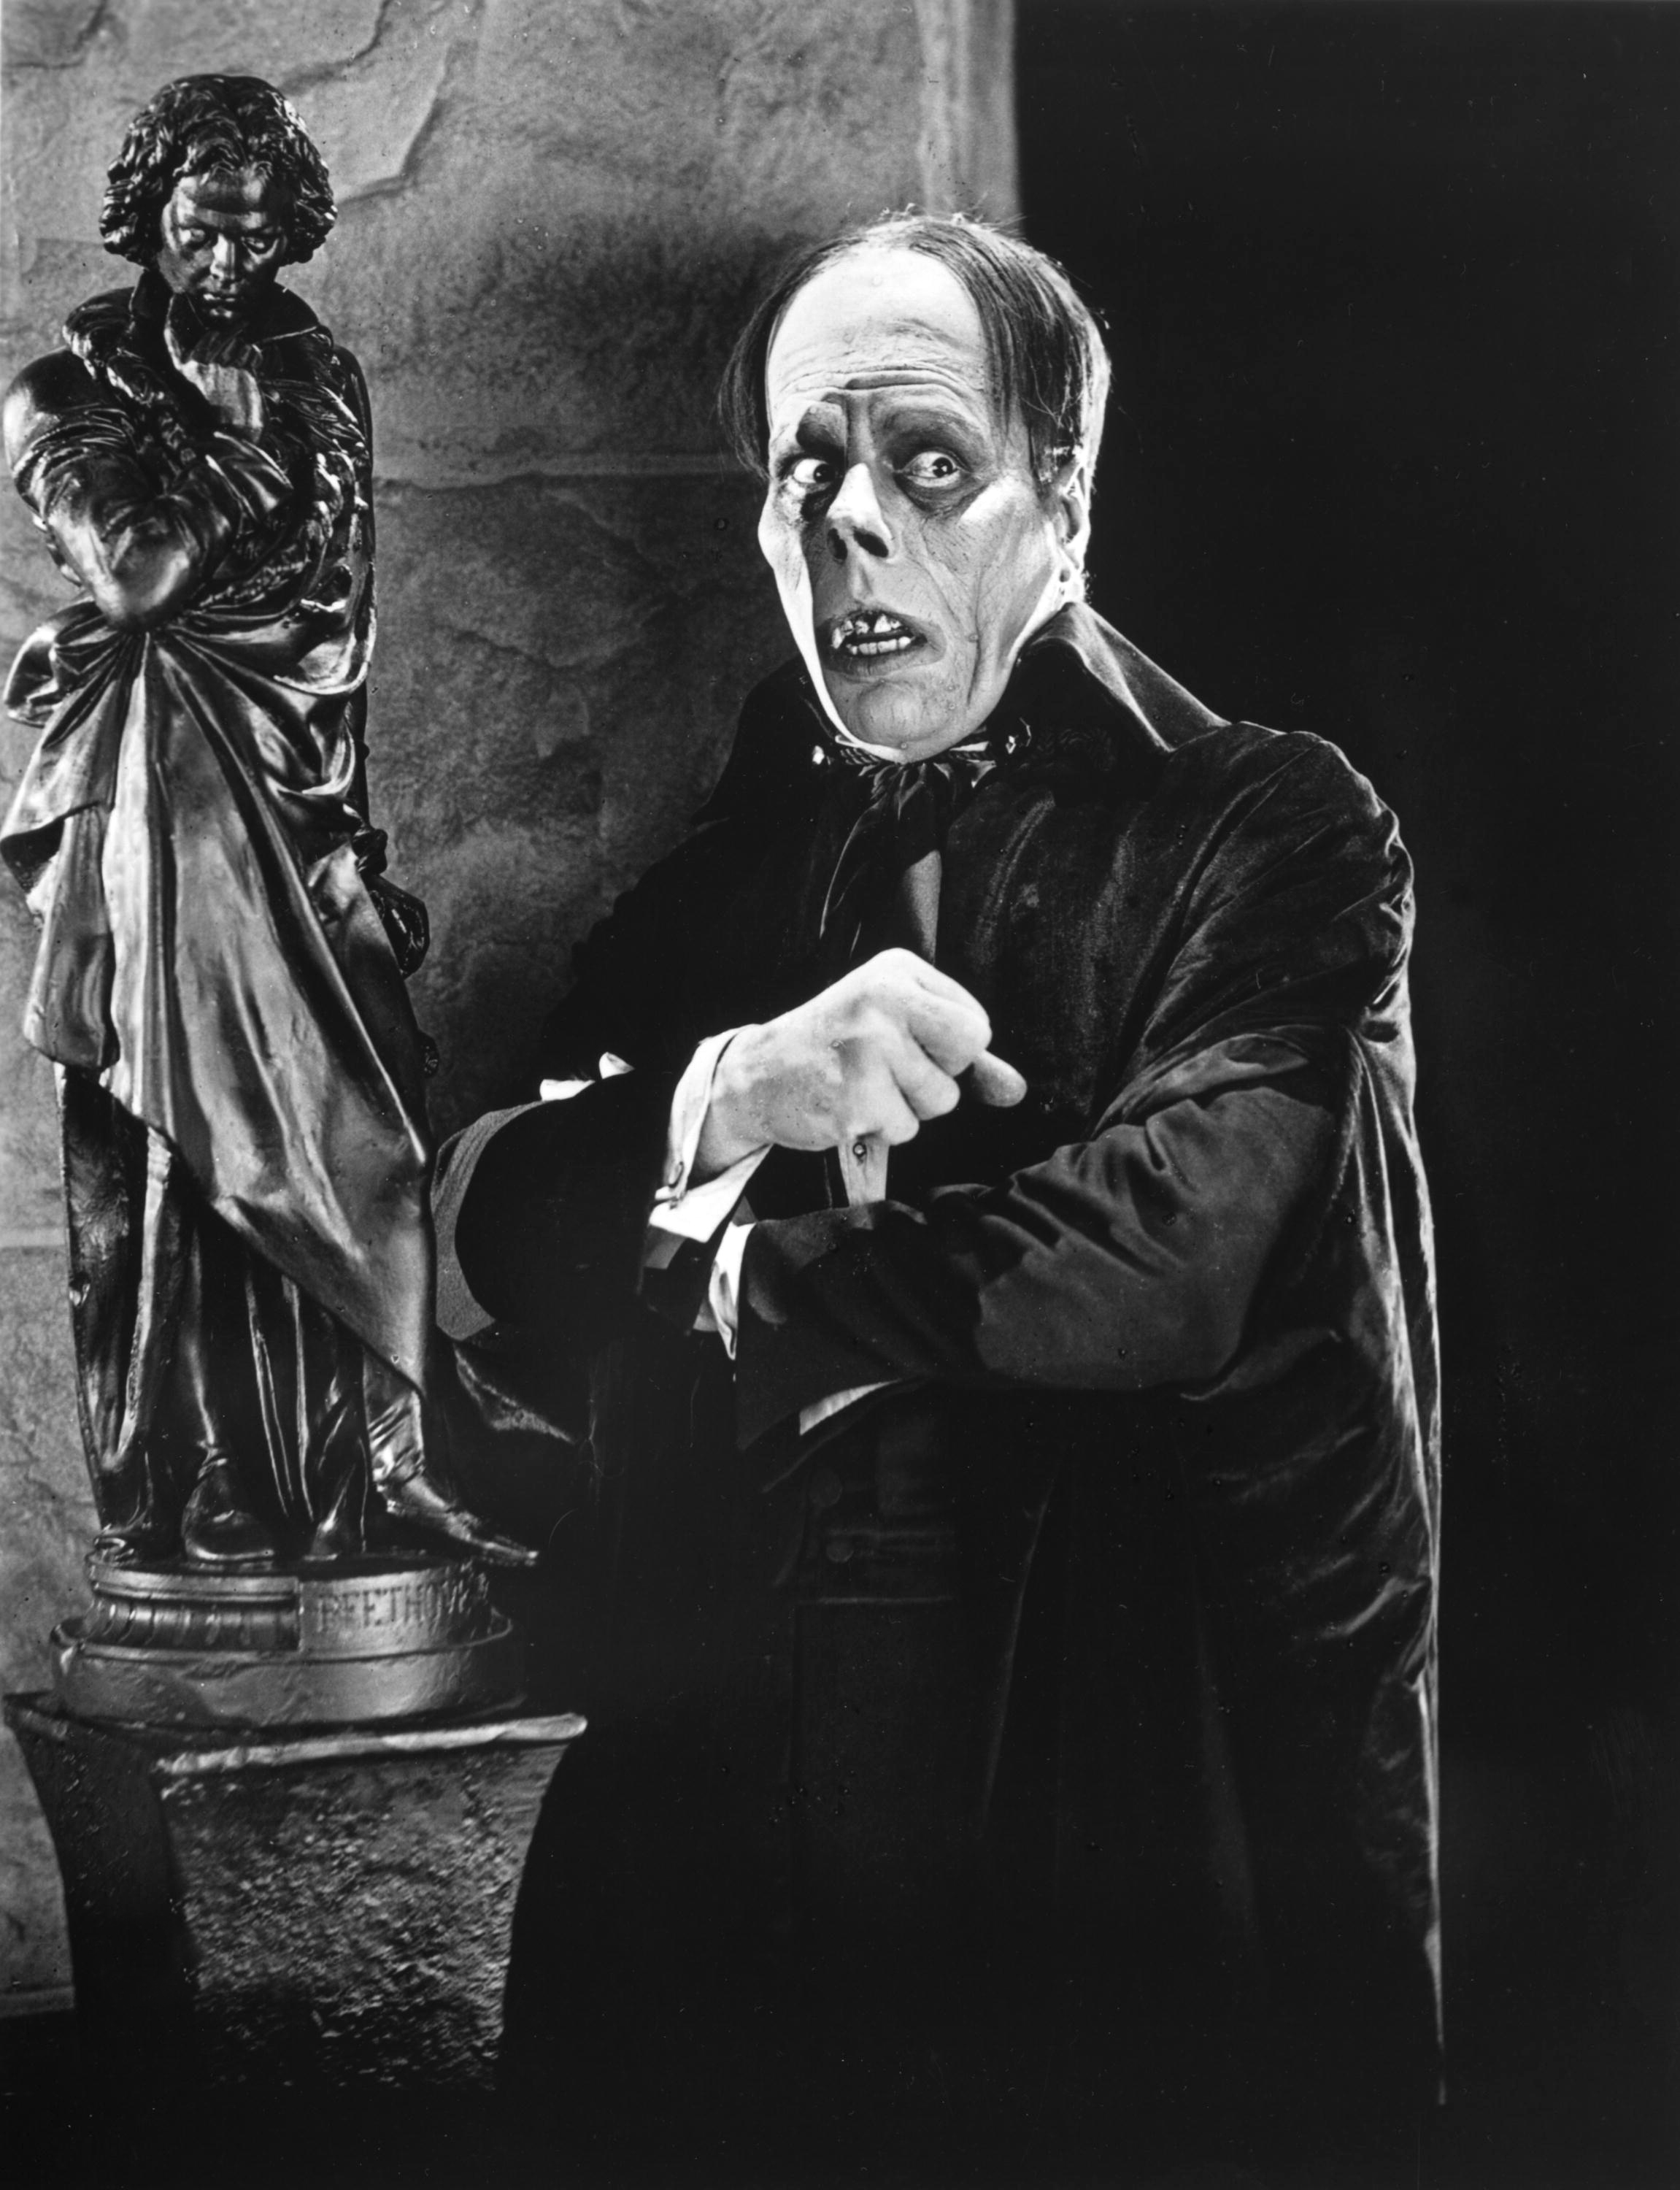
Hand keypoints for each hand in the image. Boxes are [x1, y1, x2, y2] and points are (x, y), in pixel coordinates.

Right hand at [165, 308, 264, 436]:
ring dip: (244, 354)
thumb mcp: (201, 390)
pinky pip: (252, 352)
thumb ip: (203, 368)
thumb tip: (218, 343)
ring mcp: (222, 364)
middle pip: (213, 336)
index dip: (173, 315)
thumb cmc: (220, 418)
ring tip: (244, 376)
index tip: (176, 299)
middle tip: (236, 356)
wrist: (235, 438)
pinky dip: (257, 360)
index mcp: (186, 370)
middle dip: (227, 341)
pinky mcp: (242, 369)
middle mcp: (201, 363)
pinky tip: (254, 376)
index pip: (173, 337)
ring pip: (236, 342)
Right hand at [697, 948, 1026, 1179]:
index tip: (906, 1045)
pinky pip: (906, 1127)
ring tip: (863, 1086)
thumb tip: (1017, 1090)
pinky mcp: (856, 1094)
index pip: (975, 1023)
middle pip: (966, 1052)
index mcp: (897, 970)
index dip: (950, 1049)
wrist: (756, 1075)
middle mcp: (884, 998)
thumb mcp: (896, 1026)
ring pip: (940, 1099)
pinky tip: (848, 1105)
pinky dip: (882, 1127)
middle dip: (940, 1074)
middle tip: (892, 1068)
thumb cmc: (835, 1046)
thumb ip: (959, 1053)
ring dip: (907, 1107)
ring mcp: (869, 1046)